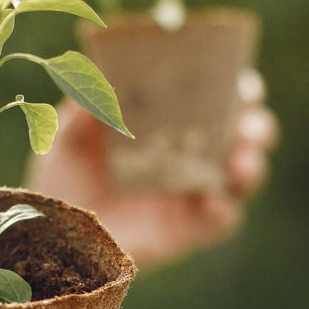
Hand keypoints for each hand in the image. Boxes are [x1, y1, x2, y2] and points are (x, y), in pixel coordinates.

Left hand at [27, 70, 278, 269]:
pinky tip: (213, 202)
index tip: (244, 83)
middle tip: (249, 126)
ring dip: (250, 167)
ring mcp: (193, 195)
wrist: (52, 232)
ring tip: (240, 165)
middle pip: (243, 137)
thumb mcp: (67, 137)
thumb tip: (99, 77)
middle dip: (256, 127)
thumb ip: (85, 107)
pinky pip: (220, 223)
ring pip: (243, 179)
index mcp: (171, 123)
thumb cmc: (63, 177)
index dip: (239, 90)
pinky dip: (224, 211)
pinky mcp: (188, 232)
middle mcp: (192, 156)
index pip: (218, 100)